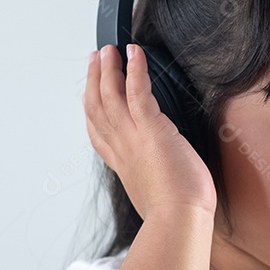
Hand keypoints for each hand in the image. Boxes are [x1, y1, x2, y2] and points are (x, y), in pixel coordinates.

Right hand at [84, 44, 216, 218]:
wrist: (178, 220)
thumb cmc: (175, 215)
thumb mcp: (153, 196)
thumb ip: (151, 181)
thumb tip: (162, 180)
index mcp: (121, 164)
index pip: (98, 132)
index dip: (92, 109)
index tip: (90, 93)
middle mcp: (121, 147)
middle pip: (97, 106)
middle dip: (95, 79)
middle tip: (96, 58)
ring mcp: (133, 137)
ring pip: (111, 94)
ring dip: (109, 68)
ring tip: (110, 49)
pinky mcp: (152, 129)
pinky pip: (137, 92)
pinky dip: (135, 70)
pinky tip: (134, 53)